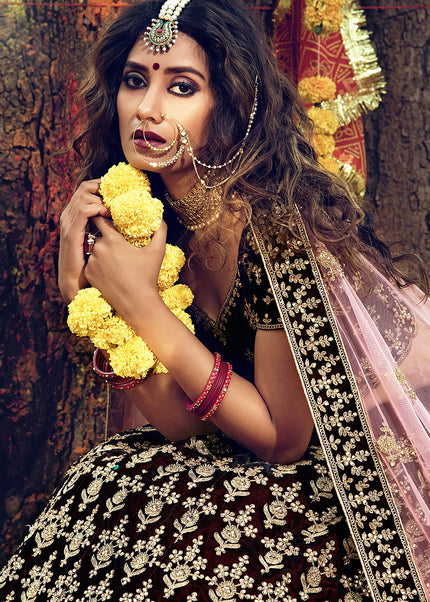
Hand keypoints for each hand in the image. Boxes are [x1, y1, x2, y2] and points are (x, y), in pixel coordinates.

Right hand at [58, 179, 109, 302]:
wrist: (77, 283)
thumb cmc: (92, 264)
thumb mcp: (100, 241)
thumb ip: (107, 227)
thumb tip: (126, 217)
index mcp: (76, 216)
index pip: (87, 189)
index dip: (102, 185)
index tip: (120, 190)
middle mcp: (70, 216)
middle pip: (85, 187)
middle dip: (103, 186)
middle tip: (120, 193)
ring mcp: (69, 223)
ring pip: (83, 195)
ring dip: (102, 196)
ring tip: (116, 205)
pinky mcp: (71, 232)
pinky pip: (84, 210)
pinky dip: (97, 207)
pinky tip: (109, 213)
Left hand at [85, 217, 166, 322]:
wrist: (136, 303)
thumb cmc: (148, 276)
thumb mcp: (158, 251)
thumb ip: (159, 230)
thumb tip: (160, 216)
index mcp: (112, 239)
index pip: (100, 218)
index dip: (104, 217)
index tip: (110, 219)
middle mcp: (98, 248)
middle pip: (97, 235)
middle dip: (105, 237)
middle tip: (117, 245)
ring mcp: (91, 262)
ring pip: (93, 249)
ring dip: (101, 251)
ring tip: (115, 261)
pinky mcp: (88, 273)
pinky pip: (91, 262)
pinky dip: (98, 264)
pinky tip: (110, 271)